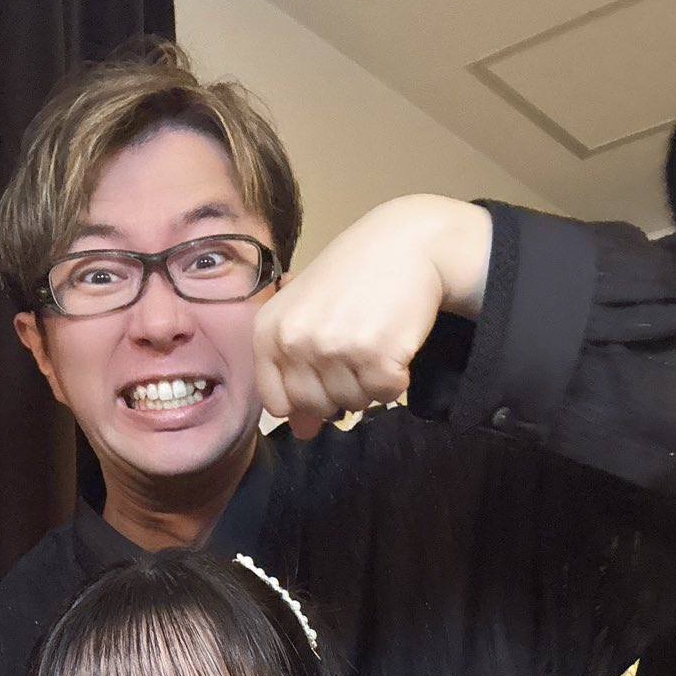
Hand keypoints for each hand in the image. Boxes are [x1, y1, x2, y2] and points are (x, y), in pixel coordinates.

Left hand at [254, 196, 492, 436]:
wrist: (406, 244)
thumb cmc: (354, 278)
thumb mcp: (307, 314)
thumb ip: (294, 371)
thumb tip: (302, 431)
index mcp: (268, 332)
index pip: (277, 402)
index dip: (304, 397)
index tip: (324, 370)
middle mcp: (295, 341)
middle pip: (316, 406)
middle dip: (340, 388)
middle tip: (356, 346)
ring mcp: (334, 348)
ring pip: (352, 403)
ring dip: (370, 381)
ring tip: (375, 339)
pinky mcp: (374, 355)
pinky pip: (385, 394)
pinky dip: (397, 378)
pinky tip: (394, 343)